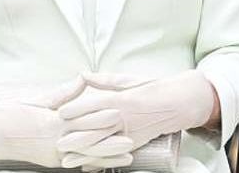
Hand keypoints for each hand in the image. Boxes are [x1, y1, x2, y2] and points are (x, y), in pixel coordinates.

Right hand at [0, 100, 132, 167]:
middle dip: (109, 141)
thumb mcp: (41, 100)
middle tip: (129, 140)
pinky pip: (76, 163)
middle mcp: (55, 139)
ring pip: (85, 156)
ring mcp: (54, 153)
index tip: (117, 111)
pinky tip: (106, 166)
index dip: (100, 116)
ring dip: (106, 157)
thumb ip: (65, 93)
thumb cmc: (15, 113)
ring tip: (126, 157)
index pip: (81, 118)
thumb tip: (83, 78)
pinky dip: (92, 165)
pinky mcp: (52, 161)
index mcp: (53, 121)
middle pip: (87, 140)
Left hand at [58, 70, 214, 149]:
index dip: (76, 109)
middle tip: (57, 141)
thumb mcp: (130, 80)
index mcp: (123, 98)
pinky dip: (101, 160)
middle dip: (75, 136)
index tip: (59, 112)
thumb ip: (105, 80)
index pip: (95, 103)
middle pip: (96, 128)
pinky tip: (88, 165)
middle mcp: (126, 116)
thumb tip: (83, 75)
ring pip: (104, 144)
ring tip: (67, 158)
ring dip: (84, 152)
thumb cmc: (155, 88)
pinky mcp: (136, 142)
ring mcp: (131, 131)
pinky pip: (115, 152)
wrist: (181, 102)